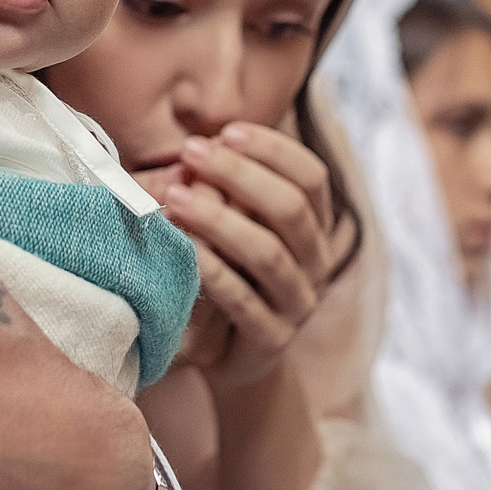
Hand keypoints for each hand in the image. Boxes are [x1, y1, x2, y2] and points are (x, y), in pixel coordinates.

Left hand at [154, 122, 352, 392]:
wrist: (227, 358)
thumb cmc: (222, 275)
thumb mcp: (230, 228)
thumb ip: (226, 192)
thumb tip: (196, 147)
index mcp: (313, 228)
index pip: (311, 177)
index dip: (273, 149)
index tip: (226, 131)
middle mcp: (315, 263)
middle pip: (291, 208)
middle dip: (239, 174)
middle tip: (191, 153)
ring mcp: (297, 304)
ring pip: (268, 253)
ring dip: (220, 219)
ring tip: (175, 198)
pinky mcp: (271, 340)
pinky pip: (243, 301)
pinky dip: (211, 270)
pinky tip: (182, 249)